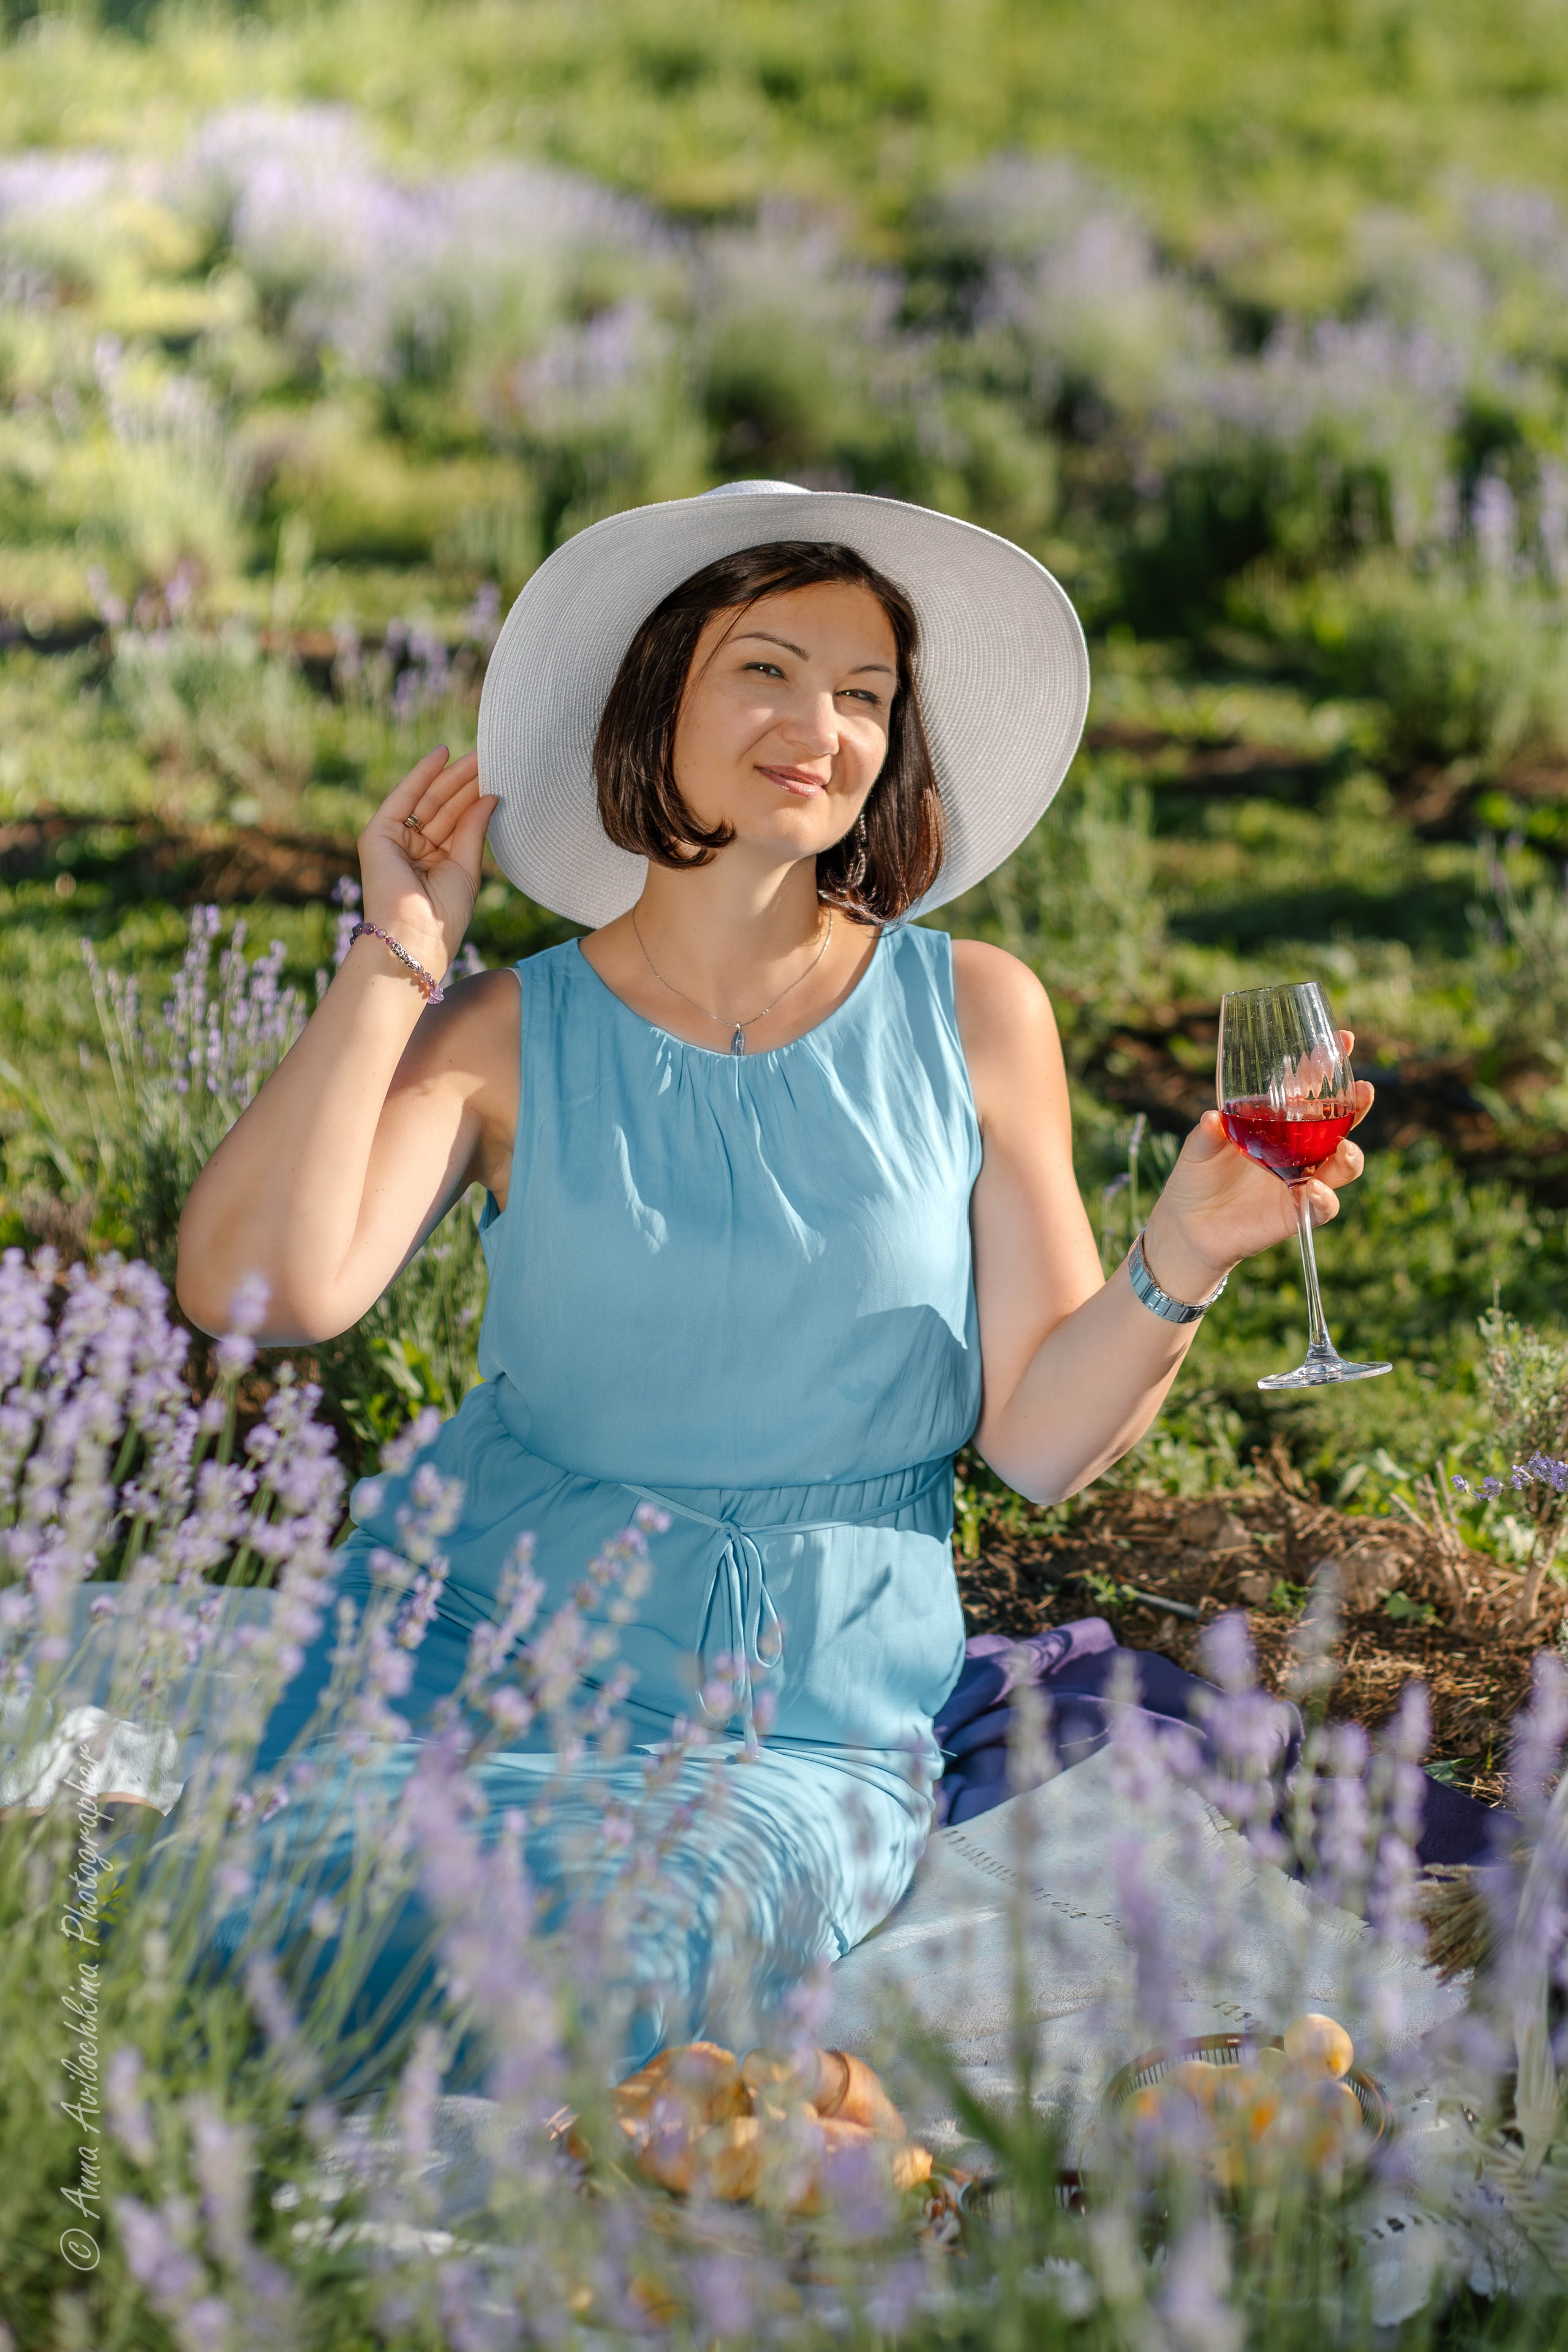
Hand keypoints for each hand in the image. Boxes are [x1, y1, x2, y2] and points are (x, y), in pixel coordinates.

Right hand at [356, 747, 497, 978]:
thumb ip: (473, 829)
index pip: (457, 822)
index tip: (499, 775)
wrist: (415, 936)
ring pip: (427, 799)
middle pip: (444, 807)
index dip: (476, 798)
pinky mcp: (378, 834)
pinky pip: (403, 797)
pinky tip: (443, 755)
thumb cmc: (444, 915)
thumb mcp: (466, 867)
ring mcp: (395, 840)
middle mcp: (414, 850)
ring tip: (480, 754)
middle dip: (467, 782)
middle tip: (493, 757)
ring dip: (452, 775)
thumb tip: (490, 795)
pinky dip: (422, 775)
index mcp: (435, 862)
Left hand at [1142, 1031, 1373, 1305]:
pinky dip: (1324, 1199)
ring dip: (1349, 1155)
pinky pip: (1323, 1205)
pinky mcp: (1297, 1210)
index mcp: (1279, 1119)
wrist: (1188, 1224)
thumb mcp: (1196, 1148)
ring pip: (1344, 1163)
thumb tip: (1212, 1117)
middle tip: (1362, 1091)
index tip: (1343, 1040)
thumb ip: (1206, 1133)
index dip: (1329, 1063)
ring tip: (1343, 1148)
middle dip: (1356, 1105)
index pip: (1312, 1087)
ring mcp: (1302, 1177)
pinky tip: (1314, 1191)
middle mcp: (1299, 1146)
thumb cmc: (1196, 1175)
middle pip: (1341, 1121)